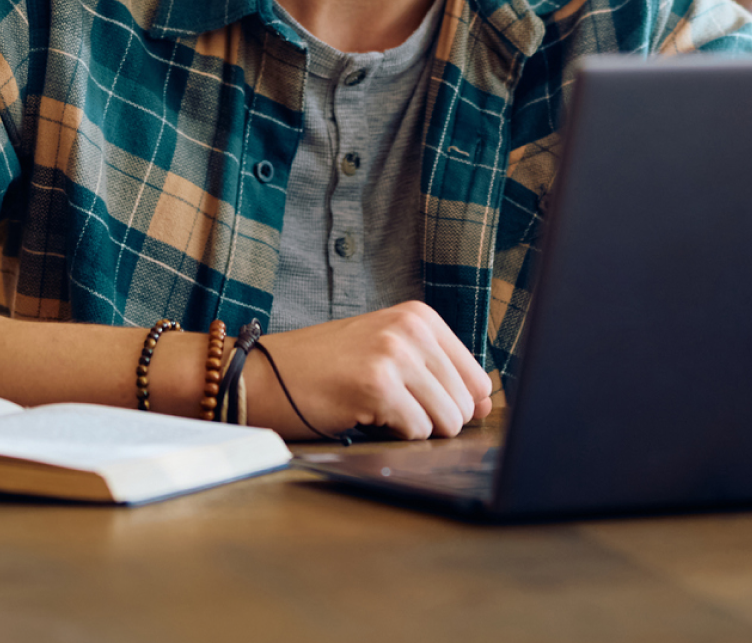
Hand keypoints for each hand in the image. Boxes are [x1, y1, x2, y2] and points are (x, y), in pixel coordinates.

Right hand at [245, 301, 492, 439]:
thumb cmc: (326, 369)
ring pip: (446, 421)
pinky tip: (364, 413)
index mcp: (420, 316)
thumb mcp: (388, 352)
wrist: (265, 374)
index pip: (475, 377)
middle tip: (390, 405)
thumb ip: (438, 371)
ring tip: (376, 407)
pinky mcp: (379, 385)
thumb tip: (486, 404)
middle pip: (465, 403)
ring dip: (413, 427)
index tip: (422, 403)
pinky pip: (417, 432)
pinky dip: (394, 435)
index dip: (456, 404)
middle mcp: (411, 328)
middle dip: (433, 419)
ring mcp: (396, 354)